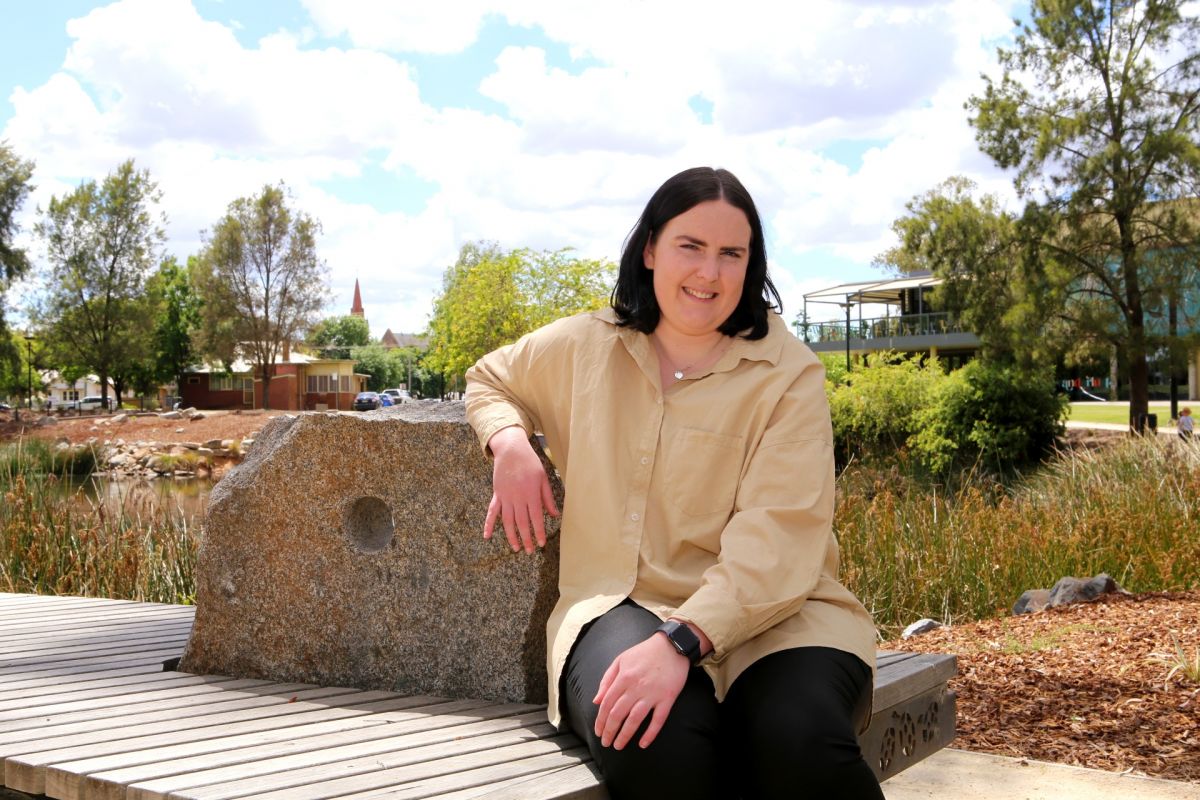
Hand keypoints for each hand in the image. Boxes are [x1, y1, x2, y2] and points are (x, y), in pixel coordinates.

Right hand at [484, 426, 559, 552]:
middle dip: (526, 538)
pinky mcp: (497, 495)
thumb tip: (555, 514)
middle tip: (530, 551)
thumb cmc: (530, 462)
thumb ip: (548, 497)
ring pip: (507, 521)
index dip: (538, 532)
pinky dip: (488, 524)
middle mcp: (518, 498)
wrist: (511, 449)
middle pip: (522, 523)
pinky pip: (491, 512)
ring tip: (516, 548)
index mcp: (531, 494)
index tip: (541, 543)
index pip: (536, 518)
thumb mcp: (543, 478)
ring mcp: (505, 497)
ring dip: (511, 536)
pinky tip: (486, 536)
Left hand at [593, 632, 688, 749]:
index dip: (601, 720)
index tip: (598, 731)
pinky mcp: (667, 698)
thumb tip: (597, 700)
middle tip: (606, 743)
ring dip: (625, 735)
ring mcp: (652, 694)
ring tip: (618, 745)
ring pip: (635, 719)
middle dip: (609, 731)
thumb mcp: (621, 660)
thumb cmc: (645, 652)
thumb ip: (607, 680)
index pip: (607, 704)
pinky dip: (650, 733)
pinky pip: (658, 720)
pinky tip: (643, 744)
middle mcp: (636, 687)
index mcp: (623, 678)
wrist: (672, 645)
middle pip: (618, 714)